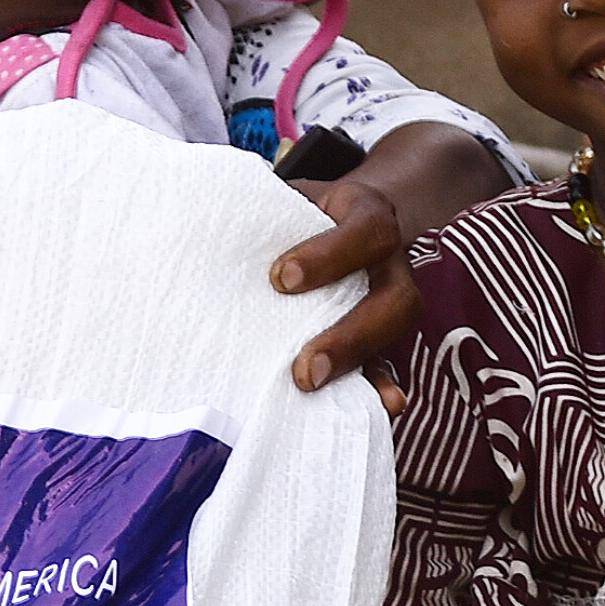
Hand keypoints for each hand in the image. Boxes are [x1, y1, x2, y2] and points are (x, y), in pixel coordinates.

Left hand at [269, 120, 506, 397]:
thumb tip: (208, 229)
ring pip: (395, 331)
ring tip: (315, 386)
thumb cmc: (296, 212)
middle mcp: (389, 260)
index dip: (330, 256)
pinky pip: (387, 362)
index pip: (367, 230)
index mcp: (367, 215)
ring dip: (357, 362)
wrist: (333, 216)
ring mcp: (390, 298)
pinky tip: (376, 407)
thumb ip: (264, 212)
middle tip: (303, 367)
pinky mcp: (380, 334)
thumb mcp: (285, 198)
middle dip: (350, 334)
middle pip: (396, 296)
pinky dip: (378, 385)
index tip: (281, 279)